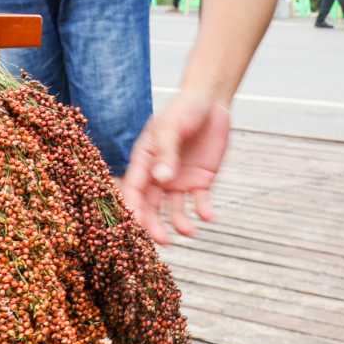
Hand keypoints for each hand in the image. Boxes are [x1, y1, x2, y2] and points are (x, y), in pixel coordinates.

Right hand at [121, 92, 230, 243]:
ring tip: (190, 232)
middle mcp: (159, 175)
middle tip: (163, 241)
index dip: (132, 208)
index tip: (135, 226)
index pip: (133, 189)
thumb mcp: (171, 127)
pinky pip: (200, 202)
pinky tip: (209, 216)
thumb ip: (166, 153)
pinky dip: (203, 211)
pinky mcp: (200, 181)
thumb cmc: (184, 109)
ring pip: (174, 209)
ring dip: (179, 223)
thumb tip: (161, 179)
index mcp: (144, 160)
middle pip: (151, 206)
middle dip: (154, 225)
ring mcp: (179, 180)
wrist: (211, 102)